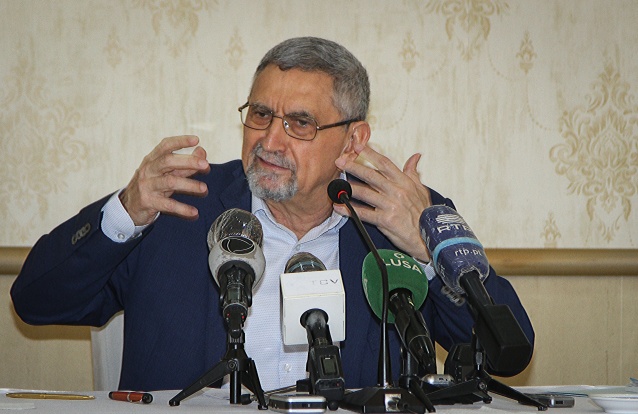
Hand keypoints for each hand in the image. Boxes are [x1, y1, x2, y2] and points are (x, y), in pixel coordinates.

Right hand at [119, 135, 209, 224]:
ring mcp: (147, 186)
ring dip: (189, 185)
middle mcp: (148, 170)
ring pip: (169, 182)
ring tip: (204, 188)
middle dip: (188, 161)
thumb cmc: (152, 186)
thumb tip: (202, 151)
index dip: (180, 141)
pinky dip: (182, 208)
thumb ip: (185, 163)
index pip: (165, 146)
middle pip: (167, 161)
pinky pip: (168, 205)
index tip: (196, 140)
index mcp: (152, 160)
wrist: (129, 207)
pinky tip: (194, 212)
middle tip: (205, 165)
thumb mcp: (166, 173)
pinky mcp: (148, 202)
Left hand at [334, 143, 431, 260]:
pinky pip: (364, 214)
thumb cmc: (425, 214)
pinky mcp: (386, 220)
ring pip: (365, 193)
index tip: (358, 146)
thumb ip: (413, 173)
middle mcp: (397, 191)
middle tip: (340, 161)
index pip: (385, 163)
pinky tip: (340, 206)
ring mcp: (391, 205)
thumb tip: (415, 156)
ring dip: (349, 188)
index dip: (371, 154)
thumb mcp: (422, 190)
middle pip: (371, 175)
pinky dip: (350, 210)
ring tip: (337, 184)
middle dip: (354, 167)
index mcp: (404, 182)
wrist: (430, 236)